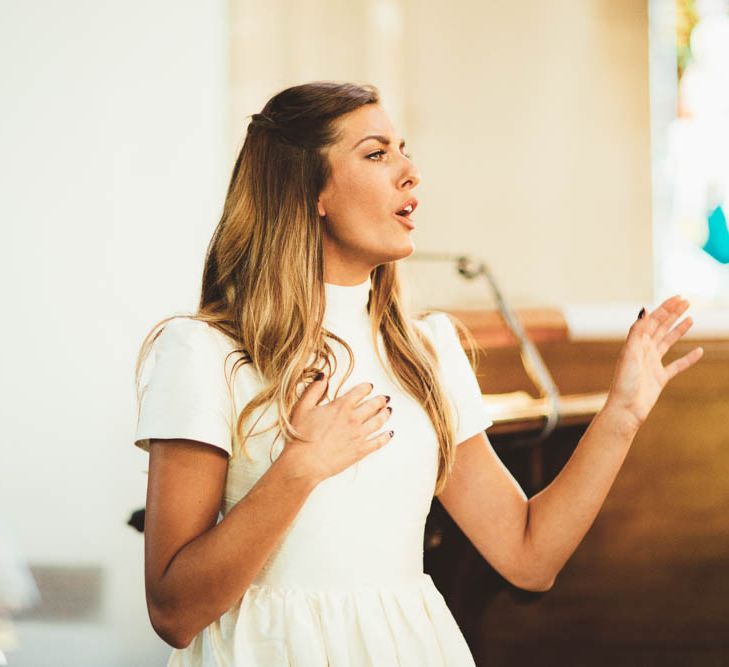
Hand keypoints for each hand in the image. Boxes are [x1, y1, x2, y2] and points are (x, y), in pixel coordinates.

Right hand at [283, 376, 392, 483]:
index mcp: (340, 407)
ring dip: (385, 415)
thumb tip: (323, 376)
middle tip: (384, 398)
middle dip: (380, 400)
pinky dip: (386, 437)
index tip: (370, 387)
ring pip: (378, 421)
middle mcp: (353, 419)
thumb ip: (314, 390)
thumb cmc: (301, 436)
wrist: (304, 462)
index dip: (366, 388)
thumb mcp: (303, 407)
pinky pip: (378, 442)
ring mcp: (359, 435)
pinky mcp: (360, 451)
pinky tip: (389, 433)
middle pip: (373, 405)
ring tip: (388, 411)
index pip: (359, 392)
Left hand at [604, 295, 703, 433]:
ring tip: (691, 318)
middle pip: (660, 328)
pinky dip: (688, 358)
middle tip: (687, 302)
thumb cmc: (624, 382)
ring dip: (678, 330)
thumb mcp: (630, 353)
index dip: (665, 308)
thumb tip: (645, 310)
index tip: (679, 298)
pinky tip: (699, 351)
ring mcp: (652, 364)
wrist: (626, 408)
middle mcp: (643, 351)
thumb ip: (637, 332)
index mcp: (636, 344)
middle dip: (672, 314)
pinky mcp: (660, 378)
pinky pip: (677, 365)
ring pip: (668, 342)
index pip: (652, 321)